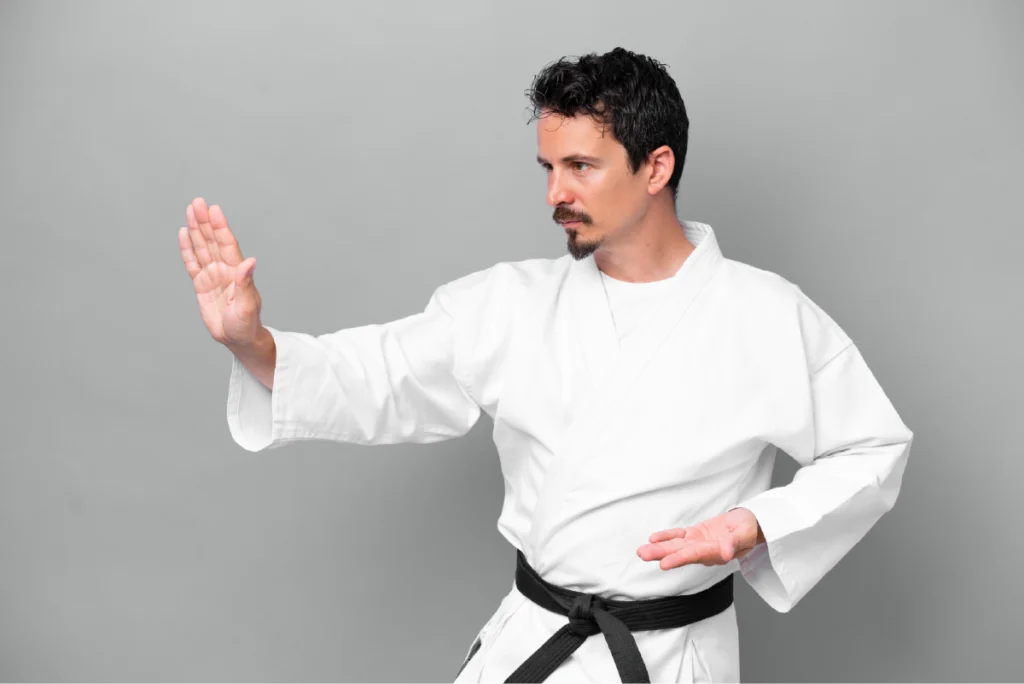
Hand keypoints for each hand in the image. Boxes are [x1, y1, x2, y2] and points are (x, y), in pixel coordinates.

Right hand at [178, 197, 261, 346]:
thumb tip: (250, 262)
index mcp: (236, 272)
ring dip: (196, 229)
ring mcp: (212, 275)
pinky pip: (192, 263)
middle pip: (212, 241)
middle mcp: (224, 270)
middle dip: (205, 221)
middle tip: (197, 202)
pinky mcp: (201, 284)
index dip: (220, 227)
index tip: (214, 209)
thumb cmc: (246, 324)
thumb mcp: (247, 306)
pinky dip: (187, 249)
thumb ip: (246, 284)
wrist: (237, 339)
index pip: (227, 244)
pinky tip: (184, 233)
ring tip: (190, 210)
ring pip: (202, 248)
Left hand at [636, 508, 764, 570]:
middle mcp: (704, 551)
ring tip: (642, 551)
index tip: (663, 564)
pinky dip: (667, 536)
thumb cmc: (750, 529)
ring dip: (659, 547)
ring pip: (676, 545)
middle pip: (680, 552)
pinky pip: (679, 535)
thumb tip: (726, 552)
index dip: (679, 559)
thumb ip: (734, 543)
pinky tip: (653, 538)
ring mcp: (699, 543)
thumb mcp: (746, 533)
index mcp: (716, 553)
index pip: (695, 555)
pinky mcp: (696, 534)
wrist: (751, 524)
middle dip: (661, 554)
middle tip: (643, 555)